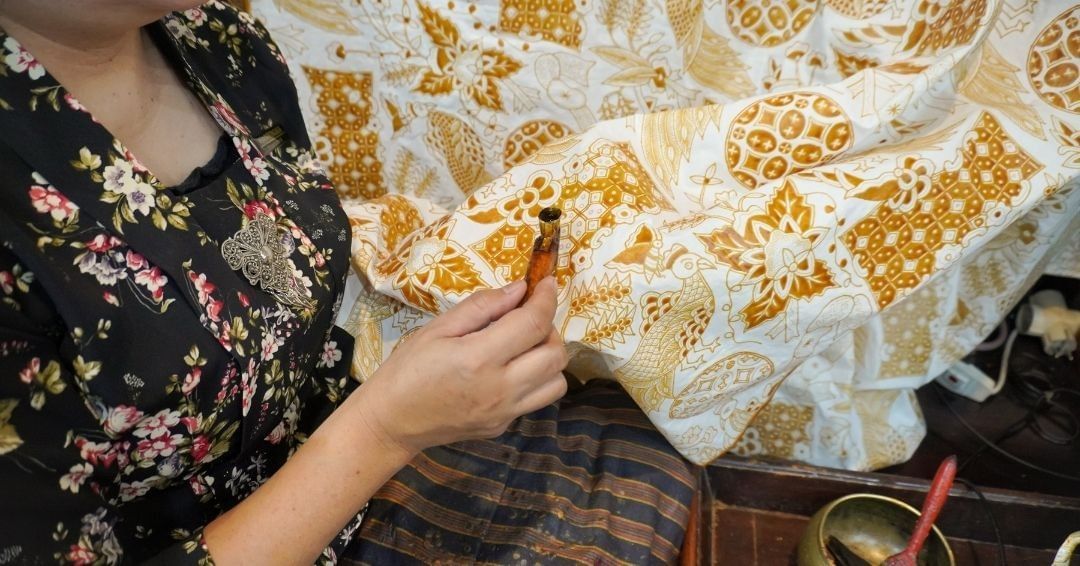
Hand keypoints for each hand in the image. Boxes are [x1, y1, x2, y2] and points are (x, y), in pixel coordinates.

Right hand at [352, 277, 567, 455]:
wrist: (392, 421)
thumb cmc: (407, 369)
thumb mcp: (438, 328)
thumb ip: (482, 307)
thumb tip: (519, 289)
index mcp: (480, 358)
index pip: (533, 324)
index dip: (546, 299)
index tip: (547, 283)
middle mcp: (500, 389)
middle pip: (556, 355)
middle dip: (550, 328)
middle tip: (527, 318)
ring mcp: (504, 412)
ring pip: (557, 382)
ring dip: (549, 358)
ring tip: (524, 346)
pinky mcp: (503, 426)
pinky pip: (536, 399)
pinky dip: (535, 378)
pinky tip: (510, 369)